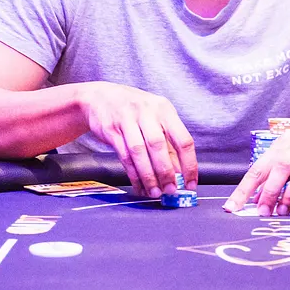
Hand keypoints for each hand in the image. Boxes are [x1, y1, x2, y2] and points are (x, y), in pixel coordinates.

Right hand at [77, 82, 196, 197]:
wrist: (99, 97)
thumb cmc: (133, 110)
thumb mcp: (155, 119)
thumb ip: (168, 144)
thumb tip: (180, 172)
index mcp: (164, 110)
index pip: (183, 140)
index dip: (189, 165)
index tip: (190, 183)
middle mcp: (147, 112)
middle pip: (159, 146)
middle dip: (166, 172)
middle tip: (170, 190)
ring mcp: (127, 119)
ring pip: (139, 152)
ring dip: (148, 176)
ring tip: (154, 192)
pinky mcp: (111, 130)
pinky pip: (124, 156)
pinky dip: (133, 174)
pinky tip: (139, 185)